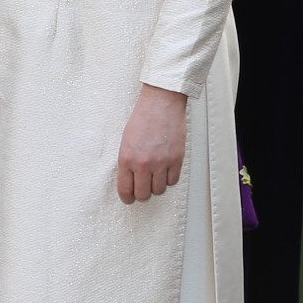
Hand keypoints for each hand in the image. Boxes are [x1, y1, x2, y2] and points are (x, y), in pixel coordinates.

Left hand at [117, 84, 187, 203]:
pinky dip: (169, 179)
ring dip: (156, 186)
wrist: (161, 104)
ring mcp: (161, 163)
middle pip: (143, 195)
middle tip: (143, 188)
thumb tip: (130, 180)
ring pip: (159, 190)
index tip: (129, 198)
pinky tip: (166, 170)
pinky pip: (173, 181)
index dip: (127, 198)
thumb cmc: (142, 118)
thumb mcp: (125, 141)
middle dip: (142, 194)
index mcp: (127, 159)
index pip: (125, 190)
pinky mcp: (176, 160)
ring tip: (155, 176)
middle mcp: (144, 164)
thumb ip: (127, 162)